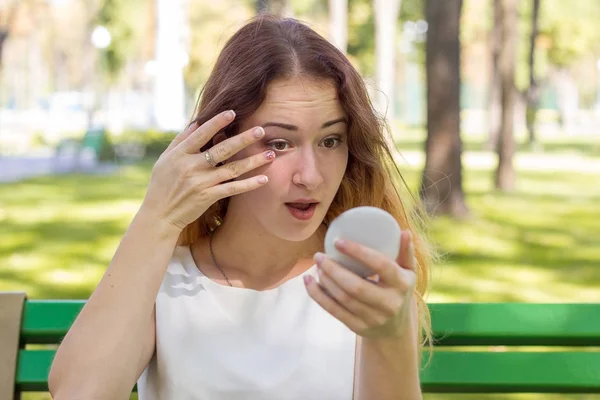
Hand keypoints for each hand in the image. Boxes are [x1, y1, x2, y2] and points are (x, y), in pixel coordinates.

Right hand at [140, 110, 275, 232]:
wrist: (159, 215)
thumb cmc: (161, 185)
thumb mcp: (165, 160)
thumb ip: (180, 141)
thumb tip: (197, 122)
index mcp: (179, 154)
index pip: (200, 134)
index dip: (216, 123)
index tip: (232, 112)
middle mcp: (190, 166)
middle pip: (221, 149)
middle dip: (243, 139)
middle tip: (261, 130)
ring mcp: (200, 182)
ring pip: (232, 169)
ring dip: (253, 161)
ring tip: (270, 154)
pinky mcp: (207, 197)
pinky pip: (232, 189)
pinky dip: (248, 184)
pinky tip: (263, 179)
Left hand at [305, 230, 416, 338]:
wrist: (396, 329)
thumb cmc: (399, 291)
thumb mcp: (408, 272)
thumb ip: (406, 252)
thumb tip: (404, 231)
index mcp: (401, 284)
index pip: (380, 265)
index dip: (358, 252)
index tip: (338, 241)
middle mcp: (389, 304)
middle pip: (355, 287)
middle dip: (333, 269)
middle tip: (319, 256)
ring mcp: (373, 318)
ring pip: (343, 299)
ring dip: (325, 280)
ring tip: (317, 265)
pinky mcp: (358, 327)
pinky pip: (333, 310)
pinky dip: (318, 295)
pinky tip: (308, 281)